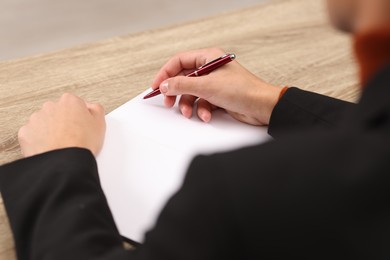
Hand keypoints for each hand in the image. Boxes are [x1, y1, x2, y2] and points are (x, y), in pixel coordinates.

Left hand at [18, 93, 105, 156]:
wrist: (65, 162)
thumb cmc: (82, 143)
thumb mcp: (100, 123)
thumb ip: (96, 109)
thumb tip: (91, 107)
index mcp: (69, 101)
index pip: (75, 105)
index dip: (79, 117)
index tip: (82, 127)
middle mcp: (51, 106)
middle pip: (58, 112)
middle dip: (63, 122)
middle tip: (72, 137)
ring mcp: (36, 119)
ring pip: (44, 123)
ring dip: (50, 131)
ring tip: (61, 145)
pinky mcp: (25, 132)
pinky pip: (33, 135)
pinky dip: (39, 141)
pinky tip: (50, 149)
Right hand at [152, 48, 282, 124]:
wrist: (262, 107)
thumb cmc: (243, 91)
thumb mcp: (207, 86)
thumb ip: (182, 85)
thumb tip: (164, 85)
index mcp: (209, 57)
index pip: (179, 61)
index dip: (165, 73)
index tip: (156, 86)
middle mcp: (211, 68)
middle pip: (184, 78)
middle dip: (176, 92)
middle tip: (168, 102)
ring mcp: (215, 83)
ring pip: (192, 93)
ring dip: (189, 105)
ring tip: (190, 113)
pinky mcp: (219, 97)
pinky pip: (202, 102)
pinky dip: (202, 110)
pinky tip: (207, 115)